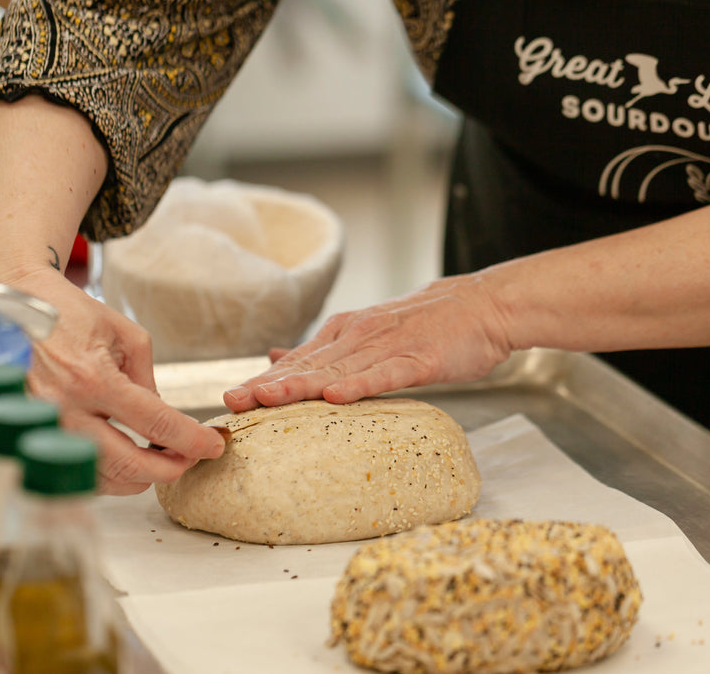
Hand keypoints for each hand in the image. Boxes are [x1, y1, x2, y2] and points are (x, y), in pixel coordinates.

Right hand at [7, 268, 225, 494]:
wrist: (16, 304)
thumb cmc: (70, 313)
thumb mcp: (125, 335)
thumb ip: (147, 380)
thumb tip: (162, 418)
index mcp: (93, 378)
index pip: (154, 422)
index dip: (190, 439)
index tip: (212, 445)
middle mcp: (65, 409)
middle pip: (128, 464)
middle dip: (169, 469)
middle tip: (189, 459)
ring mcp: (43, 428)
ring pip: (100, 477)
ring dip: (138, 477)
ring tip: (159, 460)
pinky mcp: (30, 436)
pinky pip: (73, 472)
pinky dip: (106, 475)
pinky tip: (124, 462)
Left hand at [223, 271, 513, 411]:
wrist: (481, 306)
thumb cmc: (426, 328)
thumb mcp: (366, 333)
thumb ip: (323, 350)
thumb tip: (275, 357)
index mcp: (344, 334)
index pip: (296, 362)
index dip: (262, 380)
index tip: (228, 400)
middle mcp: (358, 337)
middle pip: (307, 366)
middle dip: (267, 385)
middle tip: (232, 402)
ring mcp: (388, 346)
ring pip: (337, 369)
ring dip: (300, 385)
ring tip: (266, 400)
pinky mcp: (419, 358)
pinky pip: (386, 374)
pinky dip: (361, 384)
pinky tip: (338, 397)